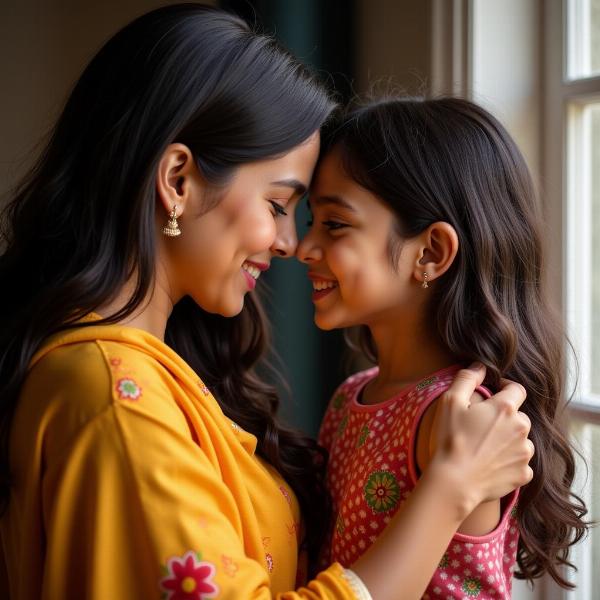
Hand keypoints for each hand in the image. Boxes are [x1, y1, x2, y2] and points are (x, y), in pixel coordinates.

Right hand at [428, 363, 533, 518]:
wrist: (454, 481)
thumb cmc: (450, 438)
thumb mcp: (451, 401)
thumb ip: (467, 378)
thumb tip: (480, 366)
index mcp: (505, 408)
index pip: (516, 389)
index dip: (506, 388)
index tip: (494, 393)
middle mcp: (521, 428)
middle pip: (518, 416)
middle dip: (504, 417)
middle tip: (482, 426)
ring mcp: (524, 453)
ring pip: (521, 439)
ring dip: (508, 440)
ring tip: (485, 447)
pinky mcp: (523, 474)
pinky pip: (521, 463)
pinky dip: (509, 462)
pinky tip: (491, 464)